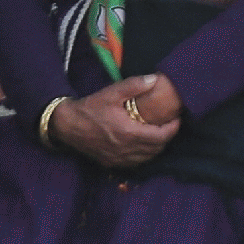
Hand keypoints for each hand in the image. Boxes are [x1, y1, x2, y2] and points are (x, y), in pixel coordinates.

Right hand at [57, 77, 177, 169]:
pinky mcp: (111, 163)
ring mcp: (118, 159)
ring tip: (159, 134)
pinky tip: (143, 145)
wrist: (67, 125)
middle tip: (170, 125)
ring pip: (146, 158)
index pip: (160, 137)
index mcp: (129, 133)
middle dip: (166, 138)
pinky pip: (135, 163)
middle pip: (156, 149)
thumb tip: (154, 79)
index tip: (177, 119)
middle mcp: (125, 150)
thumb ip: (134, 85)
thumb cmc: (90, 108)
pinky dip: (144, 156)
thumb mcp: (112, 93)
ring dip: (156, 148)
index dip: (172, 129)